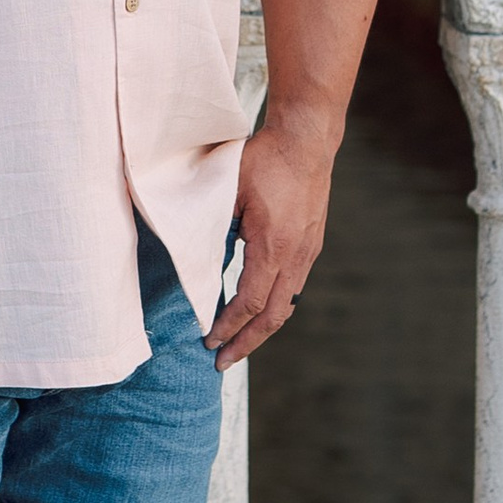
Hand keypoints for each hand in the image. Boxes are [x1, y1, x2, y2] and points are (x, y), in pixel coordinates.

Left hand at [211, 105, 344, 366]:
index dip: (229, 326)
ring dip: (262, 328)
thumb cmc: (264, 159)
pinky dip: (274, 306)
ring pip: (287, 304)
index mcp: (274, 246)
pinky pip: (293, 286)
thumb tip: (192, 258)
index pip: (251, 302)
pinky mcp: (311, 243)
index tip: (209, 341)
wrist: (307, 139)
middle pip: (274, 316)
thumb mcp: (228, 191)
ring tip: (239, 343)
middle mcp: (296, 255)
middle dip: (247, 343)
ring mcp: (308, 251)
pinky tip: (258, 310)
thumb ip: (212, 227)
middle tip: (222, 362)